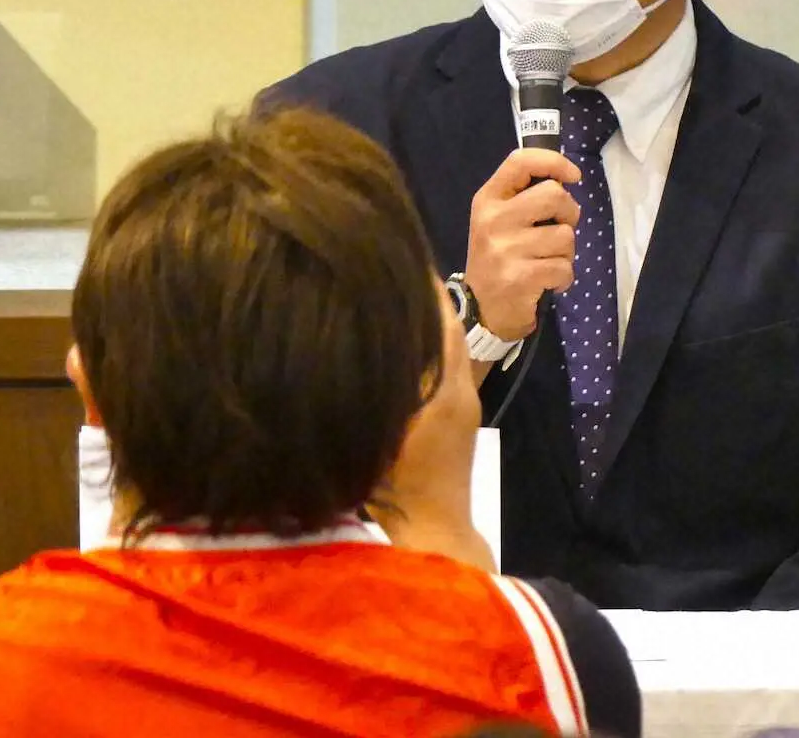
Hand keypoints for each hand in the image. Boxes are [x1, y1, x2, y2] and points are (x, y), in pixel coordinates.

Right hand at [369, 283, 494, 571]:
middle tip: (385, 272)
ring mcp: (461, 404)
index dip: (420, 288)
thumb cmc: (400, 492)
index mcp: (445, 387)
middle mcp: (460, 388)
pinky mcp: (456, 419)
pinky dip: (424, 350)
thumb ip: (364, 396)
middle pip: (446, 327)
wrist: (433, 538)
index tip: (392, 260)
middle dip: (420, 300)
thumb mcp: (373, 439)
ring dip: (422, 324)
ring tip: (386, 298)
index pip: (441, 319)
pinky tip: (394, 345)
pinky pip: (443, 368)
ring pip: (446, 348)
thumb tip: (337, 349)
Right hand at [465, 149, 580, 340]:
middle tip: (560, 230)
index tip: (573, 176)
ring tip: (548, 261)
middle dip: (569, 213)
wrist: (481, 309)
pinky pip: (564, 268)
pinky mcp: (519, 277)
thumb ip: (524, 197)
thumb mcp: (499, 220)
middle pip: (554, 195)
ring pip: (565, 235)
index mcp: (487, 199)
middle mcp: (492, 219)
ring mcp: (505, 249)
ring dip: (566, 252)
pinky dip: (564, 277)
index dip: (554, 162)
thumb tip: (566, 178)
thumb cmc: (498, 257)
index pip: (521, 161)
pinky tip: (547, 282)